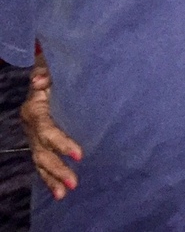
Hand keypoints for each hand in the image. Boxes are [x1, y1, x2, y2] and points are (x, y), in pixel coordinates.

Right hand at [21, 52, 81, 199]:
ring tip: (65, 193)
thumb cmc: (55, 69)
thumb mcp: (52, 66)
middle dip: (57, 169)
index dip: (62, 144)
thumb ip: (47, 72)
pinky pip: (43, 161)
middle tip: (74, 183)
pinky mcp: (40, 140)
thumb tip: (38, 81)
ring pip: (41, 161)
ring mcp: (34, 135)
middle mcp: (31, 126)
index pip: (47, 131)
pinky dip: (49, 176)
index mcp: (34, 109)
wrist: (48, 72)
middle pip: (42, 152)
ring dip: (52, 177)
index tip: (79, 155)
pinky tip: (59, 191)